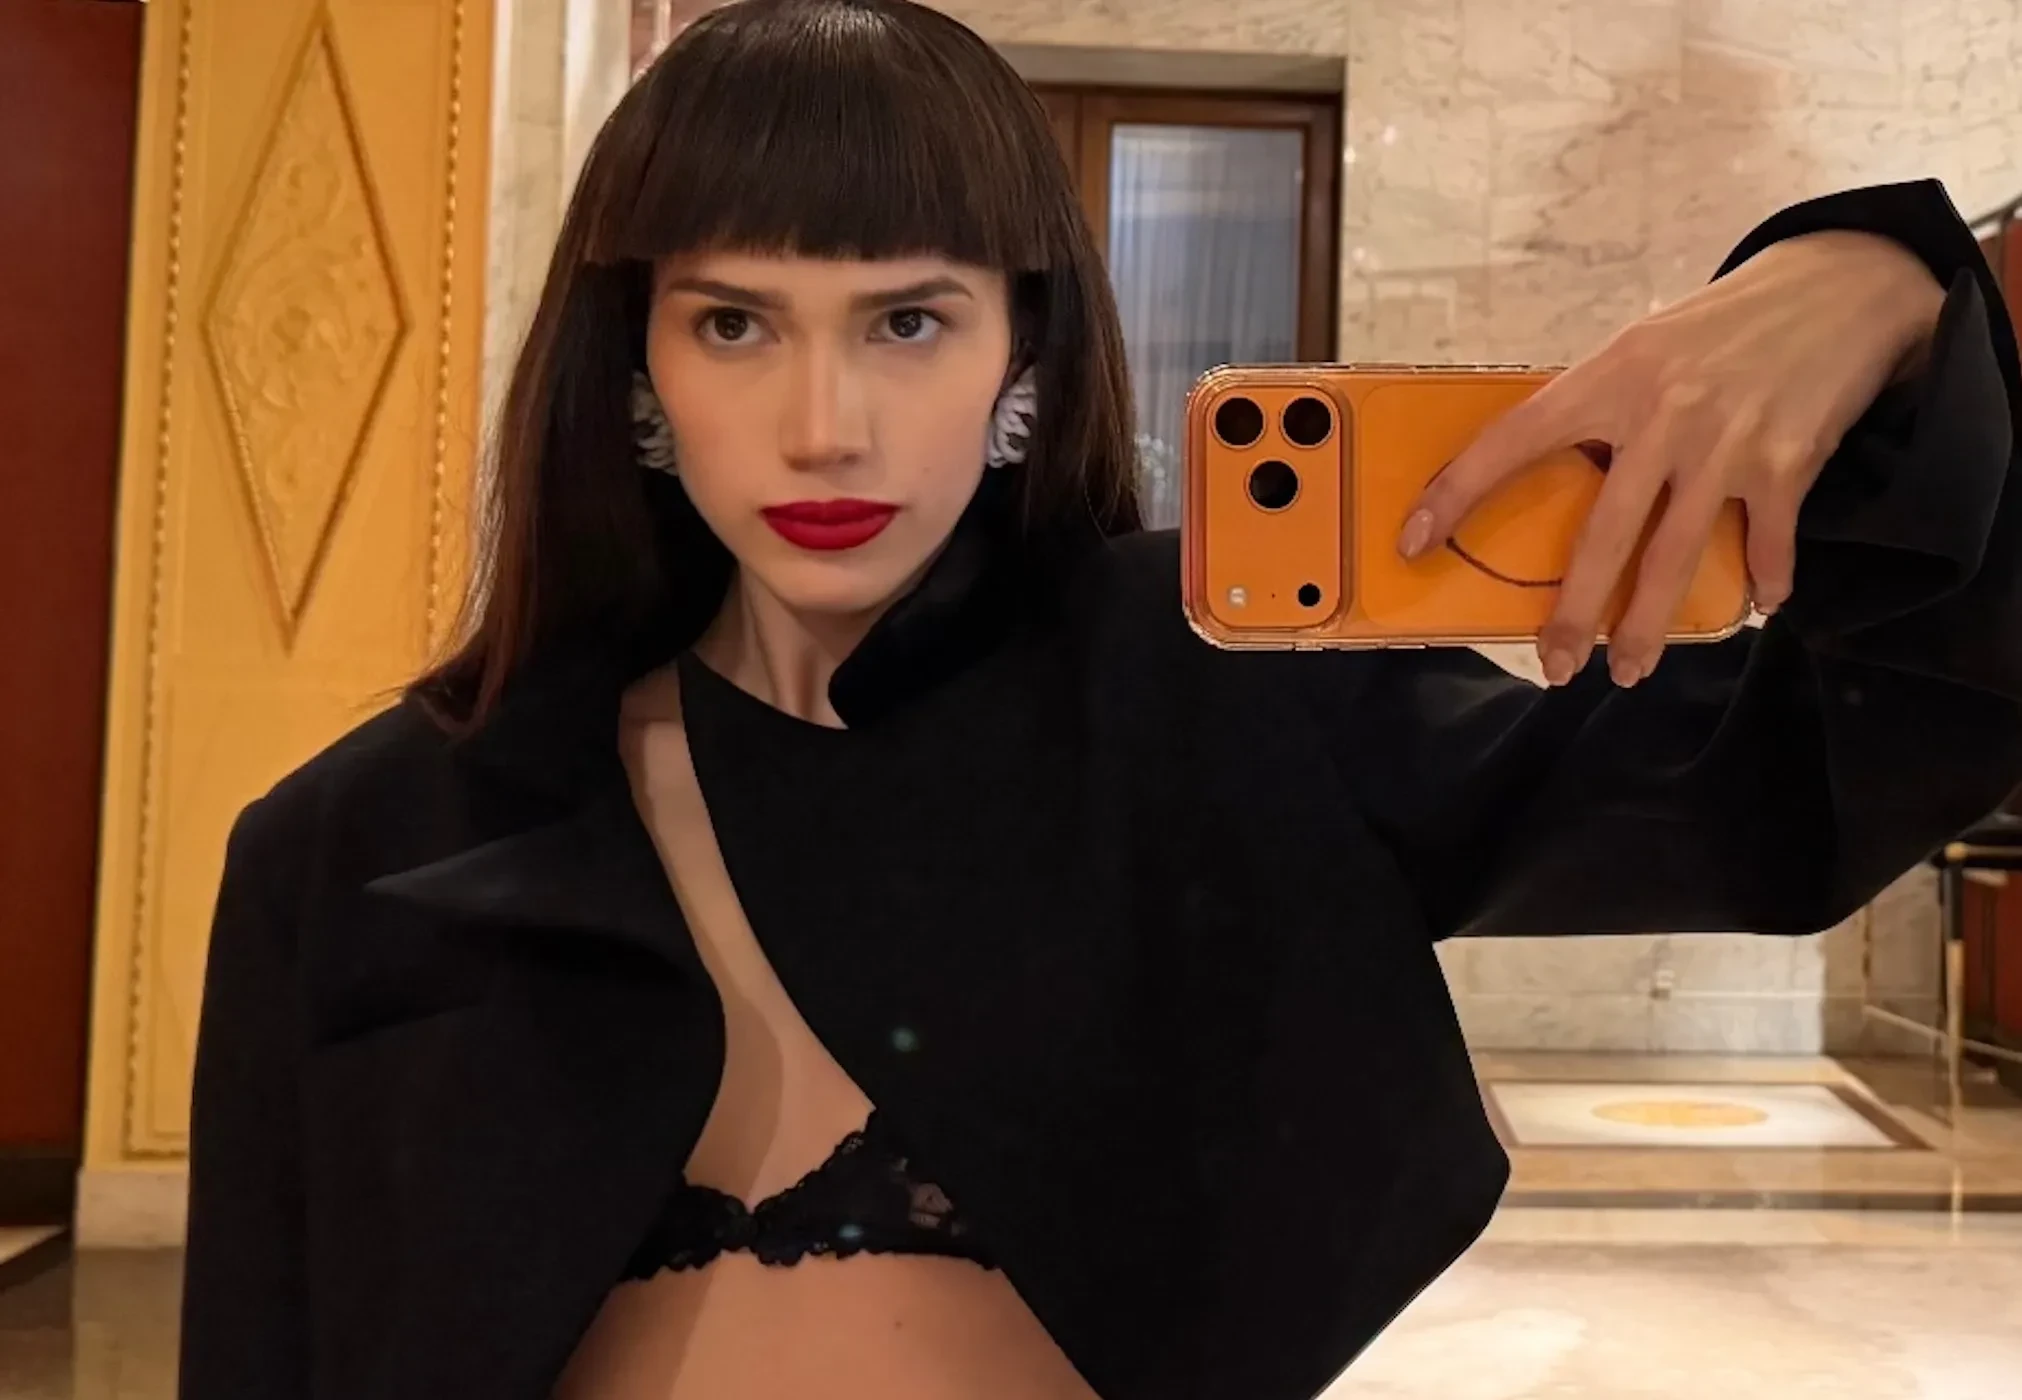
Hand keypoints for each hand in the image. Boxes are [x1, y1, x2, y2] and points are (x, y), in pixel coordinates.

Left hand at [1396, 230, 1945, 687]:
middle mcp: (1663, 416)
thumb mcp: (1642, 348)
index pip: (1512, 442)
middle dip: (1575, 613)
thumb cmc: (1721, 325)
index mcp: (1608, 379)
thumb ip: (1598, 408)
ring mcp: (1725, 445)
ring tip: (1629, 670)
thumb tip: (1547, 471)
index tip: (1414, 543)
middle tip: (1553, 665)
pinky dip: (1763, 580)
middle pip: (1604, 535)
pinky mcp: (1786, 464)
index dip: (1457, 495)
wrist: (1838, 288)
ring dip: (1648, 626)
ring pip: (1674, 557)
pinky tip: (1755, 606)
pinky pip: (1766, 542)